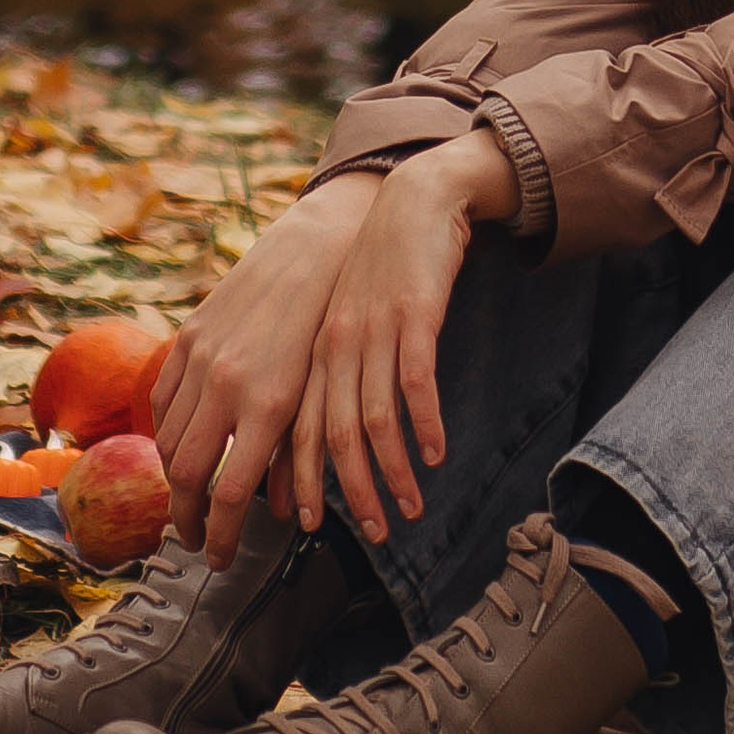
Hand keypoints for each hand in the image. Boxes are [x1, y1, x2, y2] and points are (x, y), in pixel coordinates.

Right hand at [150, 169, 383, 562]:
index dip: (221, 537)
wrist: (317, 251)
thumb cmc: (328, 330)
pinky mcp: (188, 337)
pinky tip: (177, 446)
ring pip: (168, 441)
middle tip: (196, 540)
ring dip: (173, 482)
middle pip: (185, 476)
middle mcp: (226, 384)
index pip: (228, 495)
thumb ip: (295, 454)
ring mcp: (200, 359)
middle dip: (188, 519)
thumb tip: (285, 514)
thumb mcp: (319, 395)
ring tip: (186, 501)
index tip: (220, 558)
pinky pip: (161, 401)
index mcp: (267, 405)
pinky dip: (164, 432)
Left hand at [289, 130, 518, 546]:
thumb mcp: (346, 320)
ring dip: (392, 472)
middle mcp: (336, 345)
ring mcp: (373, 329)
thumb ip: (336, 372)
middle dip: (349, 493)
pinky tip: (436, 454)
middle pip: (334, 435)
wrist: (411, 200)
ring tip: (410, 508)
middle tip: (372, 533)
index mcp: (315, 350)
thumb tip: (336, 436)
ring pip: (374, 419)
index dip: (300, 480)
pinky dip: (424, 424)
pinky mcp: (413, 314)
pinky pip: (415, 381)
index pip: (297, 429)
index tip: (307, 524)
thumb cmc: (381, 268)